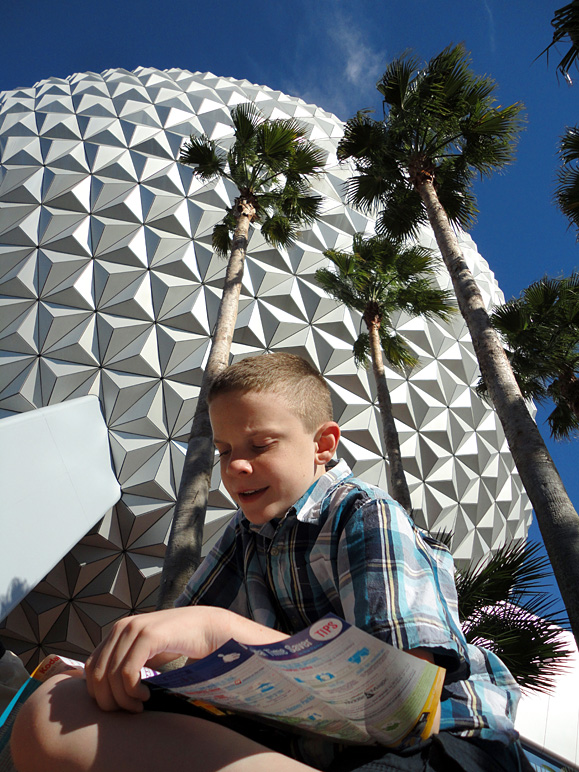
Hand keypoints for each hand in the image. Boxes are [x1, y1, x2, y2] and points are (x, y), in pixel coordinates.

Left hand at [84, 606, 225, 712]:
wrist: (210, 629)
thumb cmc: (180, 644)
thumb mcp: (147, 654)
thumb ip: (127, 662)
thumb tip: (105, 692)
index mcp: (117, 632)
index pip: (90, 669)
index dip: (100, 693)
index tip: (120, 706)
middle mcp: (121, 627)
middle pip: (97, 675)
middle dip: (110, 700)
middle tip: (131, 710)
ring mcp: (134, 629)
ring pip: (110, 676)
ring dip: (123, 699)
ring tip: (140, 705)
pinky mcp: (148, 635)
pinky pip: (127, 672)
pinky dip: (133, 691)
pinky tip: (147, 695)